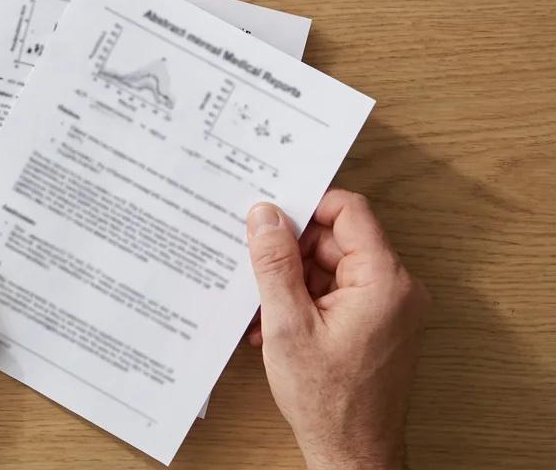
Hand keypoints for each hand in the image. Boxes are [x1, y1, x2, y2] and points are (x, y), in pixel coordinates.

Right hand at [245, 191, 429, 469]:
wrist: (353, 454)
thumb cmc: (328, 400)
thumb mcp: (287, 324)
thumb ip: (275, 263)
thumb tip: (265, 217)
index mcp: (384, 281)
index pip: (349, 211)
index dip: (307, 207)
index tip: (271, 215)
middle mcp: (397, 289)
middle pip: (337, 240)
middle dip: (291, 253)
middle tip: (254, 268)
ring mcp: (391, 308)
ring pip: (333, 268)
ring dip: (294, 282)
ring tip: (263, 310)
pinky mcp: (380, 325)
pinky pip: (339, 293)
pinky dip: (307, 302)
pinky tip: (277, 324)